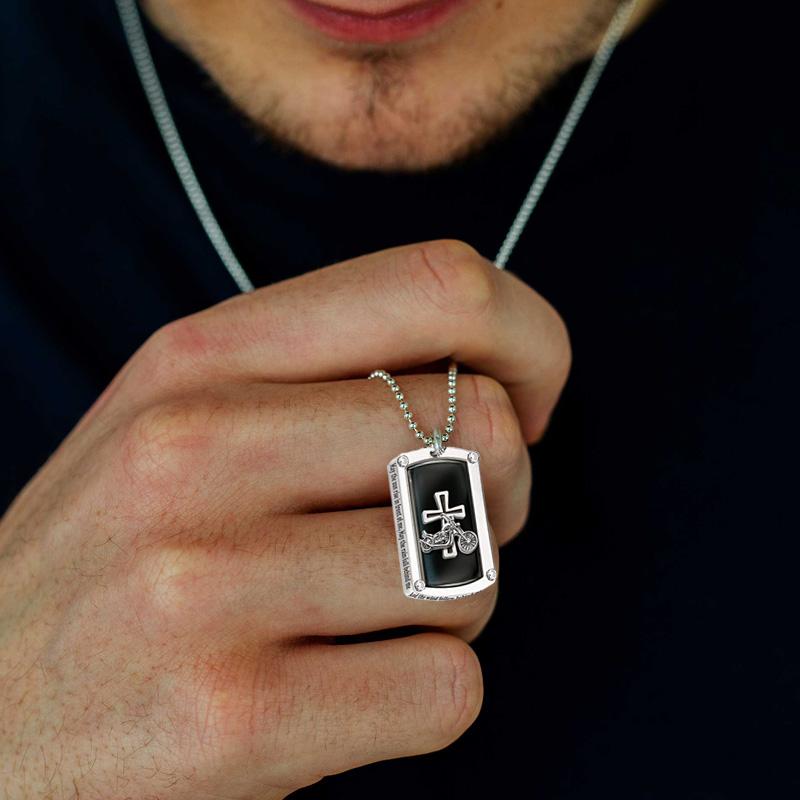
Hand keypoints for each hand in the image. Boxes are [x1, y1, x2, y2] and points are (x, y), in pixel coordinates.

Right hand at [0, 241, 569, 798]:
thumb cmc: (116, 565)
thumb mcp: (183, 425)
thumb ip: (324, 377)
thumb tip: (498, 381)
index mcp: (197, 360)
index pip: (439, 284)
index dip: (529, 340)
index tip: (529, 405)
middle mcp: (194, 451)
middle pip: (484, 429)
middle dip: (500, 494)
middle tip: (439, 531)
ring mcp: (206, 585)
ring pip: (476, 571)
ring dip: (453, 604)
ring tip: (362, 617)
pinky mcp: (233, 720)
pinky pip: (446, 689)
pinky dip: (425, 696)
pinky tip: (342, 695)